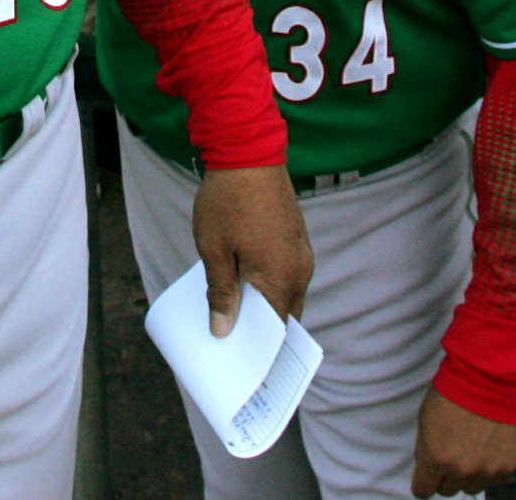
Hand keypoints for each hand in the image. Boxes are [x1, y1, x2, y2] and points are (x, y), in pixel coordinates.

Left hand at [191, 165, 311, 335]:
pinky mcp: (297, 240)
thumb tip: (224, 331)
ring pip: (286, 295)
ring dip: (265, 306)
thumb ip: (222, 293)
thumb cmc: (227, 201)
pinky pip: (287, 275)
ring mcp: (301, 254)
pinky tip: (243, 285)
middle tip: (232, 343)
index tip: (240, 364)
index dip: (258, 349)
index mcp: (280, 279)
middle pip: (284, 316)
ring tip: (234, 315)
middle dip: (262, 332)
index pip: (275, 331)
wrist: (248, 152)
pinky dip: (269, 286)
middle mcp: (299, 271)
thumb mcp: (214, 250)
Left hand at [411, 388, 515, 496]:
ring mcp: (486, 471)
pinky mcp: (507, 468)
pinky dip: (489, 470)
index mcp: (436, 458)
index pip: (424, 489)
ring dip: (468, 475)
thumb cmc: (450, 396)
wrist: (486, 383)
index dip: (423, 483)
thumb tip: (428, 468)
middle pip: (448, 490)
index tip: (425, 480)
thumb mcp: (424, 422)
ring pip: (471, 487)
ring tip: (469, 450)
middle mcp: (462, 470)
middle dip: (445, 476)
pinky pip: (492, 480)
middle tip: (449, 456)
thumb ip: (425, 451)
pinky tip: (486, 449)